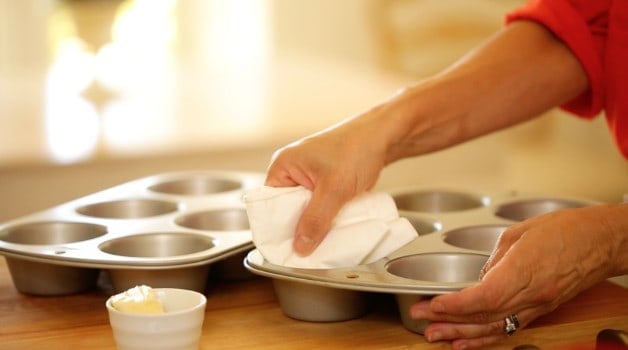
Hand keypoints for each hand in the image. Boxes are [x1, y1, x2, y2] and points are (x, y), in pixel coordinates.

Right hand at [264, 115, 388, 255]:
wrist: (383, 136)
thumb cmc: (357, 149)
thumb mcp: (335, 189)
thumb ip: (316, 219)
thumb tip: (299, 247)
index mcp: (282, 166)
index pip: (268, 205)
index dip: (276, 228)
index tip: (286, 249)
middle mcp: (291, 171)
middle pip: (286, 210)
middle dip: (298, 229)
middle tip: (308, 249)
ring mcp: (307, 176)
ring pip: (304, 211)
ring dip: (314, 224)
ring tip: (323, 240)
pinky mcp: (322, 182)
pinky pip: (317, 206)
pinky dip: (325, 218)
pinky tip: (333, 228)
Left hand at [409, 204, 627, 348]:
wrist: (602, 241)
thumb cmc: (567, 229)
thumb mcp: (520, 232)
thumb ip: (494, 258)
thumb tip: (479, 276)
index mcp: (526, 271)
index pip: (485, 298)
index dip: (456, 305)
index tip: (433, 304)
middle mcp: (533, 295)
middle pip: (484, 316)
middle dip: (449, 321)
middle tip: (422, 321)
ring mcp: (538, 305)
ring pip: (495, 327)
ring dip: (462, 334)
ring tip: (436, 336)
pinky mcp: (541, 309)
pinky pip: (509, 328)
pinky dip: (485, 337)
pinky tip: (466, 342)